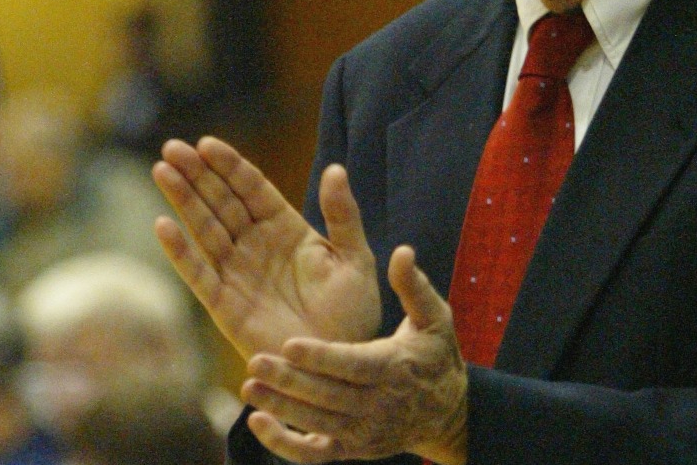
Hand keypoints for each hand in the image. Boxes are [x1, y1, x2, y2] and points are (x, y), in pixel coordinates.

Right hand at [153, 137, 379, 359]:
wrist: (339, 365)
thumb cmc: (353, 313)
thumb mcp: (356, 259)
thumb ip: (343, 215)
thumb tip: (335, 168)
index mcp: (286, 228)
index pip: (252, 188)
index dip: (229, 165)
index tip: (207, 143)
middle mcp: (256, 245)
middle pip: (221, 201)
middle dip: (197, 174)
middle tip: (172, 147)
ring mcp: (238, 272)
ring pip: (205, 228)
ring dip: (183, 200)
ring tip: (162, 170)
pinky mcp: (224, 304)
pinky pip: (198, 274)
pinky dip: (180, 251)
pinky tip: (162, 225)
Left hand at [242, 246, 469, 464]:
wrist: (447, 413)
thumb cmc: (436, 355)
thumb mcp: (435, 317)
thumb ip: (414, 286)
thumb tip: (402, 252)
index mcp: (395, 368)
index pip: (354, 365)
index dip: (321, 358)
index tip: (290, 344)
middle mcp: (379, 406)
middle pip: (329, 397)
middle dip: (291, 382)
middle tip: (255, 360)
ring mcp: (363, 432)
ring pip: (317, 424)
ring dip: (281, 408)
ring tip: (250, 387)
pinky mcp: (350, 450)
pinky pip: (313, 454)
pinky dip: (284, 445)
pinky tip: (258, 423)